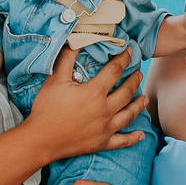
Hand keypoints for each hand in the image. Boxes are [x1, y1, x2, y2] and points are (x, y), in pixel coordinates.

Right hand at [26, 43, 146, 164]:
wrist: (41, 140)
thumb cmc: (46, 109)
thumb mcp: (55, 79)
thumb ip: (67, 58)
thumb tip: (76, 41)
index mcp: (95, 93)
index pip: (114, 71)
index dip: (123, 59)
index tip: (129, 51)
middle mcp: (105, 110)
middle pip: (126, 92)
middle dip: (134, 81)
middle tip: (139, 74)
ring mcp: (105, 129)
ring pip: (129, 115)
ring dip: (138, 105)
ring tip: (145, 98)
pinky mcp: (102, 143)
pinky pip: (122, 141)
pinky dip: (133, 138)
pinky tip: (140, 135)